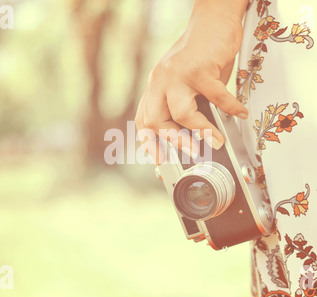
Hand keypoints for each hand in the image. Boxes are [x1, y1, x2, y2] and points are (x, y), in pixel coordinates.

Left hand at [135, 0, 248, 163]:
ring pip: (182, 114)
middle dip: (175, 142)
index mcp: (155, 87)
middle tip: (193, 153)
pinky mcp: (199, 68)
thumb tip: (194, 135)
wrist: (212, 21)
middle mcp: (161, 81)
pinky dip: (231, 108)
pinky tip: (240, 113)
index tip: (160, 159)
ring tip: (217, 141)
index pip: (144, 120)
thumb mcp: (183, 83)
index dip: (149, 142)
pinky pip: (216, 97)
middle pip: (157, 121)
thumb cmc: (199, 56)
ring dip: (201, 132)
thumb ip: (184, 105)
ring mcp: (178, 74)